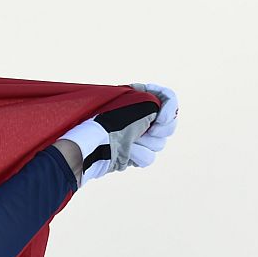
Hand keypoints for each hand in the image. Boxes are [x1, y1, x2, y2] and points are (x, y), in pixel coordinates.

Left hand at [60, 83, 178, 182]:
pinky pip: (149, 158)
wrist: (87, 148)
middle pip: (169, 124)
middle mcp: (140, 117)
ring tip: (128, 142)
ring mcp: (137, 137)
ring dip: (145, 144)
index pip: (168, 98)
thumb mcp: (132, 105)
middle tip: (150, 131)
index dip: (171, 108)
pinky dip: (138, 156)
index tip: (161, 118)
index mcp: (138, 99)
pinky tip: (126, 154)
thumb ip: (153, 103)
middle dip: (161, 129)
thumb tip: (162, 112)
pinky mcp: (133, 155)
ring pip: (159, 144)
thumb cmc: (104, 123)